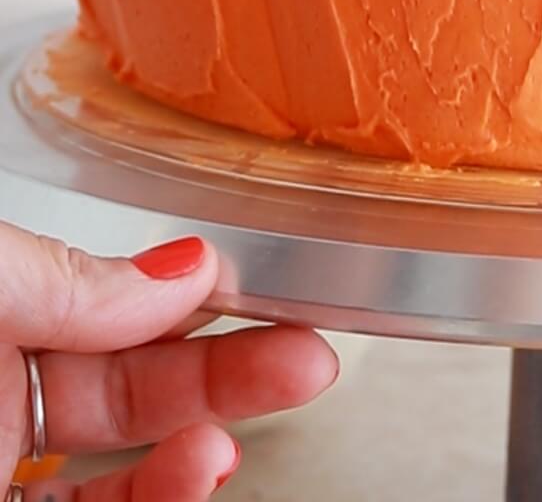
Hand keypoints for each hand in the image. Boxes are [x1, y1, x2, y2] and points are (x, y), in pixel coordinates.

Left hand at [1, 226, 337, 499]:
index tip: (258, 284)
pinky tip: (204, 464)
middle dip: (232, 366)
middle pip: (138, 383)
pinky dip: (165, 497)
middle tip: (306, 354)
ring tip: (260, 410)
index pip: (110, 307)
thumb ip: (73, 278)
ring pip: (130, 462)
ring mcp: (6, 469)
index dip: (187, 297)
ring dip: (207, 435)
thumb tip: (184, 268)